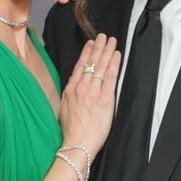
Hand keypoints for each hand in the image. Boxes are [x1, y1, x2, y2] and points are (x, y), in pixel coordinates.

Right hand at [59, 34, 119, 157]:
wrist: (76, 144)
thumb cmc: (70, 132)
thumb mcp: (64, 109)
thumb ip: (70, 96)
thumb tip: (73, 89)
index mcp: (71, 90)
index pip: (79, 67)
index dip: (86, 54)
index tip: (91, 44)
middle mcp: (81, 88)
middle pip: (91, 63)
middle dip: (98, 47)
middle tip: (103, 36)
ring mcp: (93, 92)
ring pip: (100, 66)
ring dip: (107, 51)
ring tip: (111, 41)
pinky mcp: (104, 99)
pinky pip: (110, 77)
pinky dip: (113, 64)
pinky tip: (117, 55)